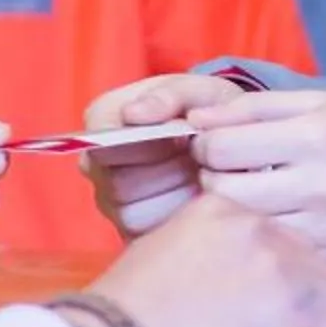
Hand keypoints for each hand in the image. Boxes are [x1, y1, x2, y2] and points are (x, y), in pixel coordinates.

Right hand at [83, 73, 251, 238]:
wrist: (228, 141)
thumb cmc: (208, 110)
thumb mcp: (200, 91)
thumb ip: (169, 96)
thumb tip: (132, 113)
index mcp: (103, 118)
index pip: (101, 144)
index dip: (143, 145)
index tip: (182, 137)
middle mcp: (96, 163)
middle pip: (116, 183)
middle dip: (164, 170)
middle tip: (197, 157)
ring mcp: (110, 200)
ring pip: (131, 213)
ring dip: (172, 195)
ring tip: (197, 174)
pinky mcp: (130, 231)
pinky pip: (149, 235)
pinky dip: (178, 218)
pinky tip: (195, 196)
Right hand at [83, 194, 325, 326]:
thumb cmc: (123, 317)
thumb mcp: (161, 255)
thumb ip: (208, 254)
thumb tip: (237, 281)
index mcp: (221, 208)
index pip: (282, 241)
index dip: (272, 286)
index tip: (242, 314)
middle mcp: (258, 225)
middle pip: (316, 265)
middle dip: (299, 308)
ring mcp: (280, 263)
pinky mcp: (296, 306)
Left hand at [189, 90, 325, 270]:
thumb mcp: (318, 102)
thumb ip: (253, 107)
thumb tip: (195, 117)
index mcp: (314, 137)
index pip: (224, 148)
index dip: (204, 145)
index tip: (211, 145)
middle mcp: (321, 184)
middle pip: (225, 193)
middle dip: (210, 180)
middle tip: (222, 174)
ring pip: (248, 228)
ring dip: (235, 213)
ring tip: (246, 197)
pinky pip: (280, 253)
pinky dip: (266, 239)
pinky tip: (273, 222)